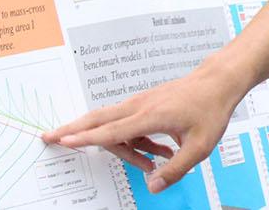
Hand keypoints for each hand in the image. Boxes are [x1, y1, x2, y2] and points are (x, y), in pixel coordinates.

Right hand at [41, 59, 251, 192]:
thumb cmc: (211, 110)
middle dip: (73, 128)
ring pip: (115, 124)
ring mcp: (142, 102)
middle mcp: (140, 106)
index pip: (111, 130)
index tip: (62, 139)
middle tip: (50, 137)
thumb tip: (152, 186)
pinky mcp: (146, 102)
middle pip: (98, 118)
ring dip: (125, 147)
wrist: (218, 81)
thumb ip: (176, 169)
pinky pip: (129, 122)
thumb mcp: (200, 146)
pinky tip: (160, 150)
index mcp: (150, 115)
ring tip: (156, 160)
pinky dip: (133, 139)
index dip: (86, 137)